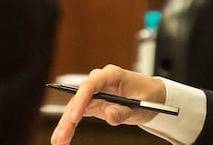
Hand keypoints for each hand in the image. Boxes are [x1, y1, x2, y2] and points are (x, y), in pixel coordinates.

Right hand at [51, 64, 165, 144]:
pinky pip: (78, 114)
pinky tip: (63, 137)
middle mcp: (100, 81)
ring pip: (74, 107)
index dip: (80, 100)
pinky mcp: (93, 103)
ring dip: (65, 124)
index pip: (90, 85)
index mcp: (112, 75)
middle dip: (68, 118)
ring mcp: (95, 92)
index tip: (75, 117)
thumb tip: (109, 116)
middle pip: (78, 98)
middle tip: (61, 136)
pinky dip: (70, 126)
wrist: (154, 96)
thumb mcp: (140, 105)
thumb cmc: (149, 95)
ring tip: (58, 141)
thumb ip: (123, 111)